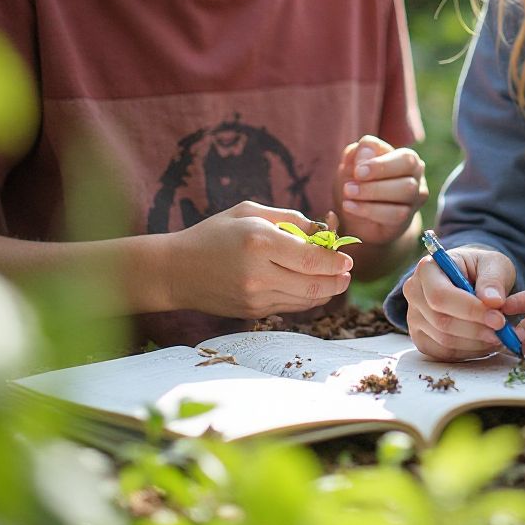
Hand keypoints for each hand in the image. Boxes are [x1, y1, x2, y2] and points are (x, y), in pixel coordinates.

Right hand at [166, 201, 352, 318]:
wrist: (176, 270)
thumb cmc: (214, 233)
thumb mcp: (250, 212)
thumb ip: (289, 218)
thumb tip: (322, 230)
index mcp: (259, 242)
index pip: (311, 258)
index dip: (335, 260)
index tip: (347, 257)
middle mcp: (259, 274)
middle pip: (314, 284)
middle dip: (338, 278)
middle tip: (348, 271)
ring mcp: (255, 298)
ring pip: (305, 300)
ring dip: (327, 291)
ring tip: (337, 279)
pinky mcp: (252, 312)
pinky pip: (290, 307)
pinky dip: (307, 299)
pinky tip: (313, 287)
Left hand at [334, 135, 427, 245]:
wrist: (357, 216)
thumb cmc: (358, 181)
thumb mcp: (352, 163)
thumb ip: (358, 153)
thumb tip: (367, 151)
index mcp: (406, 157)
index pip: (404, 157)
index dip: (381, 164)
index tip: (357, 172)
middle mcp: (417, 174)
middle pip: (409, 170)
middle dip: (379, 174)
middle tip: (350, 185)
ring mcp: (416, 197)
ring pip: (406, 191)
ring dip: (373, 192)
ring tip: (349, 193)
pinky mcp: (407, 218)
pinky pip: (397, 214)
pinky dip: (370, 210)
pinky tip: (350, 206)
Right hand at [403, 245, 515, 360]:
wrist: (471, 278)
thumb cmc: (481, 268)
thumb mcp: (494, 264)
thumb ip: (493, 280)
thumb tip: (493, 301)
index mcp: (427, 268)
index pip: (440, 295)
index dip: (470, 310)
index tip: (499, 319)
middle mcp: (414, 292)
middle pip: (441, 321)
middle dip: (476, 330)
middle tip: (503, 331)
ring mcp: (414, 318)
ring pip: (444, 341)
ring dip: (476, 343)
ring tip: (498, 336)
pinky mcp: (421, 339)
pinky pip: (444, 354)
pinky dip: (469, 352)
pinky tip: (485, 342)